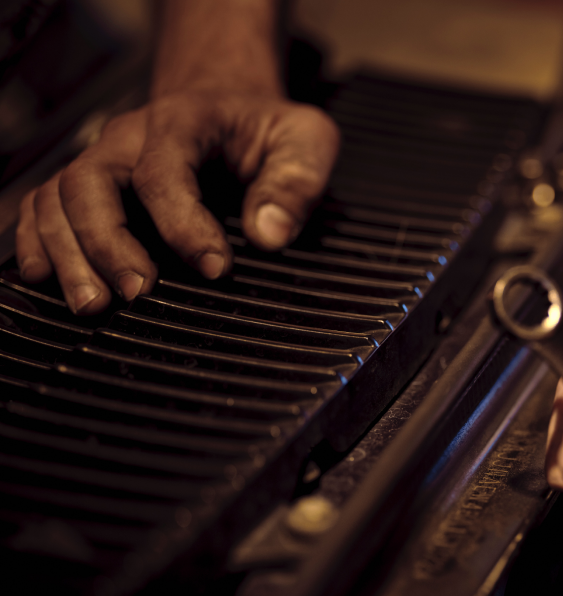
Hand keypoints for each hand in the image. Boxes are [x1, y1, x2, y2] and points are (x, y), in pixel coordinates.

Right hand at [15, 91, 339, 313]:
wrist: (230, 105)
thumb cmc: (266, 129)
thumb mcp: (305, 140)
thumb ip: (296, 183)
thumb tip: (270, 234)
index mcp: (184, 119)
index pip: (165, 170)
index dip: (184, 224)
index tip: (215, 268)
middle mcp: (130, 137)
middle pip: (91, 182)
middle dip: (108, 243)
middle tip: (137, 293)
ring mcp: (103, 161)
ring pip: (57, 198)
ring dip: (68, 254)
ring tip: (93, 304)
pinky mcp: (90, 186)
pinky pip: (42, 206)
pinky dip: (36, 241)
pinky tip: (45, 279)